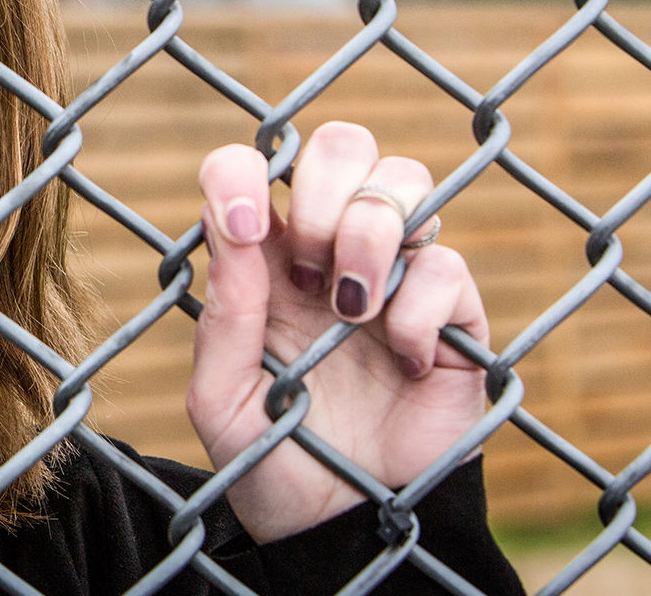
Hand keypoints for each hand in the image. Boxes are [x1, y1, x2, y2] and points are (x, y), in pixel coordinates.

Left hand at [186, 121, 488, 542]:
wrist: (339, 530)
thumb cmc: (270, 461)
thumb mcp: (220, 398)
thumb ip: (224, 314)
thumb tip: (236, 226)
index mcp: (262, 260)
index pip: (252, 165)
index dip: (245, 170)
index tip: (247, 226)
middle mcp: (328, 253)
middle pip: (343, 144)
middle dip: (325, 188)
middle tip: (309, 270)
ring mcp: (395, 277)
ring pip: (404, 181)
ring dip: (370, 233)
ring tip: (351, 309)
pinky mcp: (453, 317)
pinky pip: (447, 266)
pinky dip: (421, 309)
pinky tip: (405, 361)